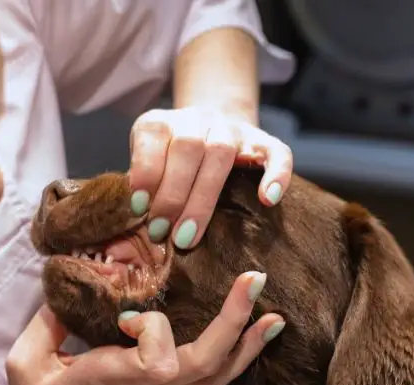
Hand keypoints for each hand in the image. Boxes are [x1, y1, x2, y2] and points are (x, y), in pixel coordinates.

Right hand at [2, 271, 284, 384]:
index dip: (153, 334)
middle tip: (252, 281)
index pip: (152, 364)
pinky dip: (236, 356)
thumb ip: (48, 319)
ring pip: (213, 376)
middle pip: (201, 365)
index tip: (127, 317)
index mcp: (108, 379)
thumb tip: (75, 278)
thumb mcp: (25, 362)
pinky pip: (208, 377)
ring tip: (272, 313)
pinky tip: (253, 332)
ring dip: (245, 343)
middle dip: (230, 323)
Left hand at [128, 106, 293, 249]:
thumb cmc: (166, 163)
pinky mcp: (263, 141)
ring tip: (188, 236)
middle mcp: (196, 118)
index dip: (145, 173)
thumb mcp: (144, 166)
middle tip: (163, 233)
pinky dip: (276, 174)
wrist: (207, 129)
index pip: (153, 138)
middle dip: (173, 195)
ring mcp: (232, 128)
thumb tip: (135, 222)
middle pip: (188, 148)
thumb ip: (140, 186)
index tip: (139, 208)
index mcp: (160, 121)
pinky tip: (268, 200)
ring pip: (221, 152)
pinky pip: (277, 152)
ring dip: (203, 197)